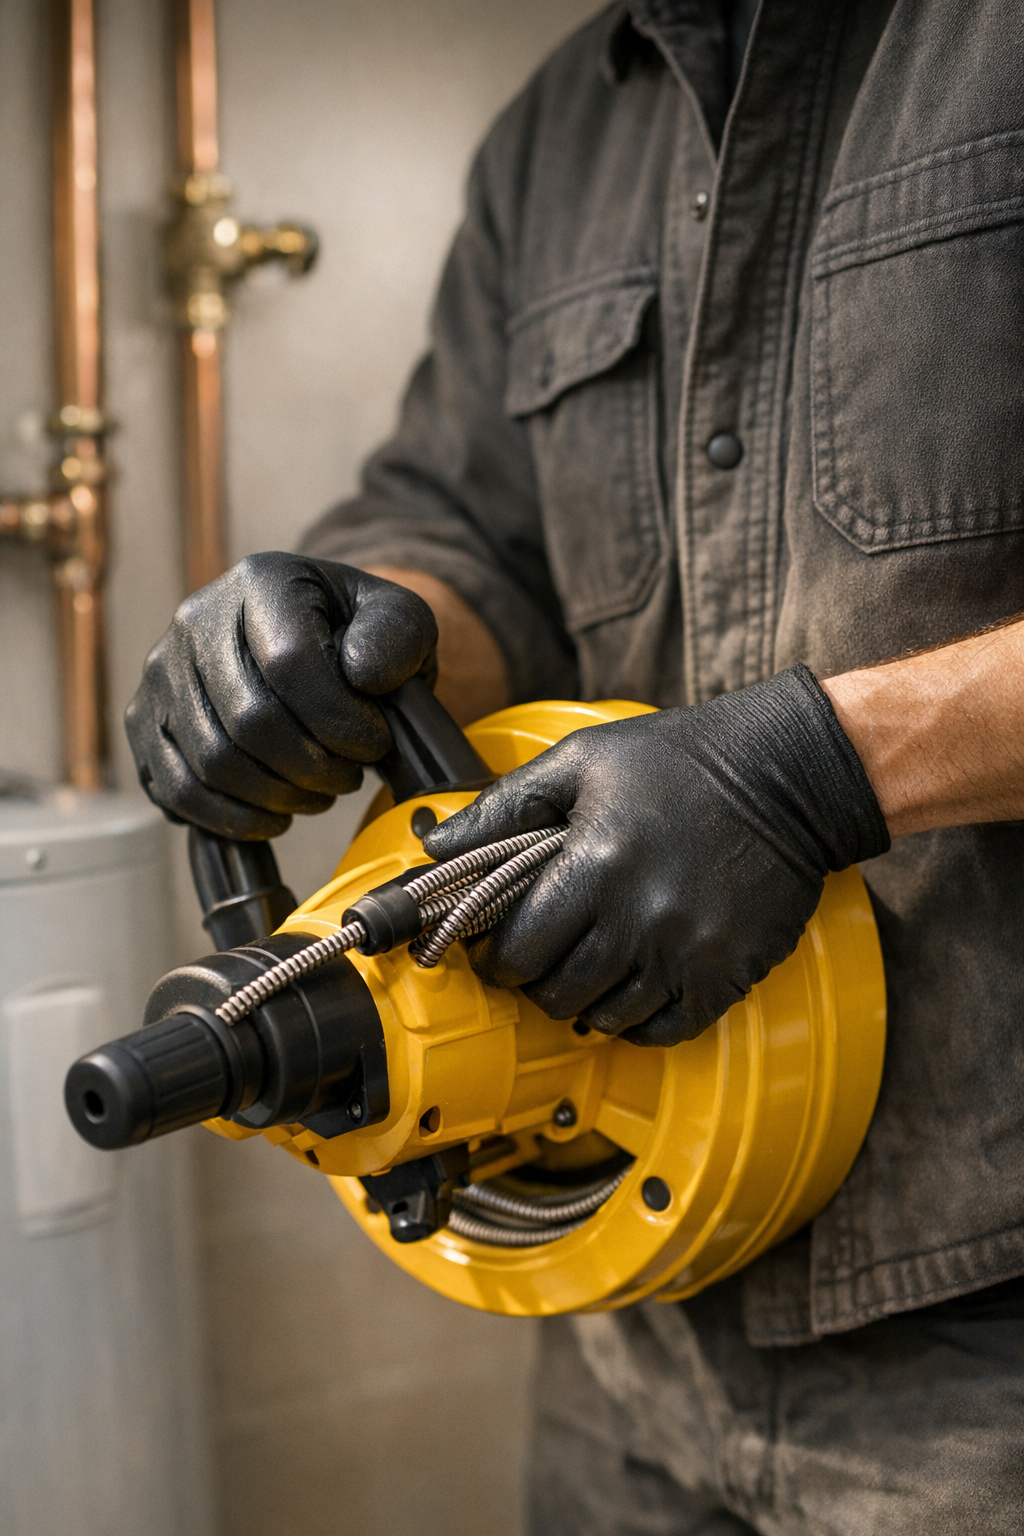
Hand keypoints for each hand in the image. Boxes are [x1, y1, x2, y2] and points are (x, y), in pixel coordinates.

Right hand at [125, 553, 436, 837]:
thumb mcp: (400, 619)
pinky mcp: (145, 720)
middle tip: (348, 777)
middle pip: (249, 721)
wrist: (311, 640)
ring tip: (318, 794)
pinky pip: (177, 788)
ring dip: (278, 797)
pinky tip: (274, 815)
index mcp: (262, 581)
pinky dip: (232, 817)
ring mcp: (162, 672)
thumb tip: (363, 674)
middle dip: (313, 767)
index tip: (374, 744)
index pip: (290, 663)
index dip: (340, 722)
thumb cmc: (356, 635)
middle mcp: (197, 619)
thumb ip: (397, 636)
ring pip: (213, 761)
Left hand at [424, 666, 888, 1044]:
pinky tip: (632, 986)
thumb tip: (436, 844)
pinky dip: (637, 1021)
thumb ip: (503, 805)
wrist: (791, 774)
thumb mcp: (584, 760)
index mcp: (595, 862)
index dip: (496, 955)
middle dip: (535, 980)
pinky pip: (663, 1032)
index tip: (498, 944)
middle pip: (555, 994)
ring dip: (584, 1001)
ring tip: (588, 966)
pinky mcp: (727, 974)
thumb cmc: (681, 759)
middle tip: (540, 957)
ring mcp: (687, 953)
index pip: (517, 950)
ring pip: (605, 1019)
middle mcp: (639, 917)